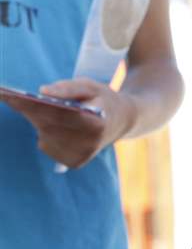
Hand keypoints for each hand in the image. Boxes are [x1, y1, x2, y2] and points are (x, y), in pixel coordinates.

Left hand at [3, 78, 134, 167]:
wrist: (124, 121)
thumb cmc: (104, 99)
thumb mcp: (91, 86)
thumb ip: (68, 88)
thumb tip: (42, 92)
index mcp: (97, 123)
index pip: (59, 114)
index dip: (32, 105)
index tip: (7, 95)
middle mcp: (90, 143)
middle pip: (48, 125)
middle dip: (28, 109)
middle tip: (7, 96)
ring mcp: (82, 156)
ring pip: (45, 136)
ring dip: (37, 121)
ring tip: (32, 107)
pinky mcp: (75, 162)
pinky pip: (47, 146)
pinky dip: (45, 133)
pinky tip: (51, 125)